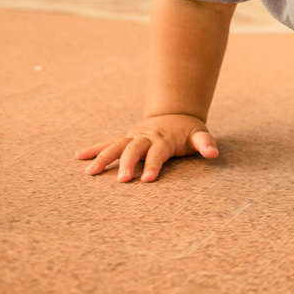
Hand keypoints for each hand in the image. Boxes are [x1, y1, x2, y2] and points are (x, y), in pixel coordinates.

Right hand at [75, 114, 218, 182]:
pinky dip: (94, 149)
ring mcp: (133, 136)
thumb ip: (206, 144)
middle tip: (122, 180)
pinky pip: (108, 143)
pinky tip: (79, 157)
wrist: (174, 114)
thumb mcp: (200, 135)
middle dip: (128, 164)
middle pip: (135, 150)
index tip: (147, 179)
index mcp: (164, 139)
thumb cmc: (187, 131)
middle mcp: (146, 137)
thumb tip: (213, 154)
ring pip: (116, 146)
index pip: (158, 153)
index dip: (153, 165)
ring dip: (103, 158)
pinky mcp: (125, 137)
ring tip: (90, 172)